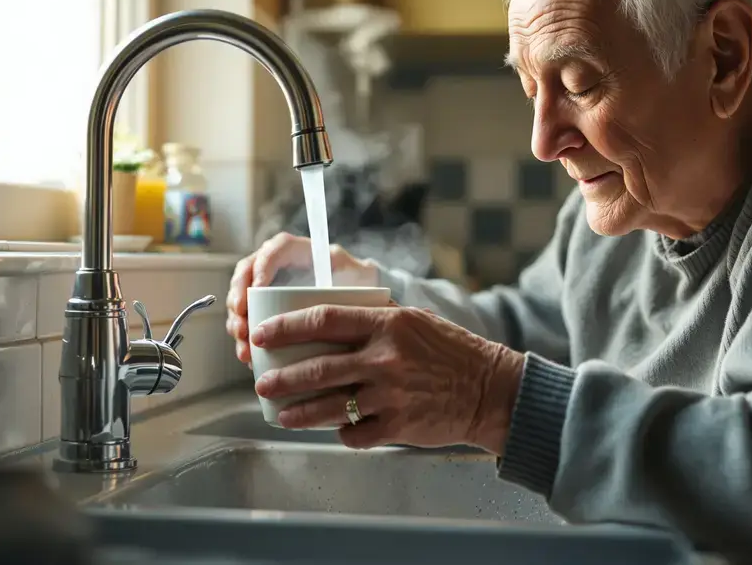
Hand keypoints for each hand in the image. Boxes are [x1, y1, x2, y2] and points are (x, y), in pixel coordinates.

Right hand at [225, 232, 376, 363]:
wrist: (362, 308)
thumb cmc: (362, 290)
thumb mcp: (363, 278)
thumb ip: (359, 274)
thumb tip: (355, 277)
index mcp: (304, 253)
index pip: (277, 248)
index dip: (263, 265)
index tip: (258, 288)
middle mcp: (281, 267)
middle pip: (248, 271)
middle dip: (239, 295)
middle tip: (241, 319)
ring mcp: (270, 289)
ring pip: (242, 298)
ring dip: (237, 320)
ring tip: (244, 344)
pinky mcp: (266, 312)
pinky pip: (247, 322)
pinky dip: (244, 339)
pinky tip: (248, 356)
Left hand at [250, 305, 524, 453]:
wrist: (489, 390)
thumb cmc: (451, 352)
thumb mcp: (414, 321)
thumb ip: (375, 320)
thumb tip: (332, 317)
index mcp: (387, 325)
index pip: (324, 320)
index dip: (287, 327)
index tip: (262, 334)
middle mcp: (385, 359)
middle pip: (318, 368)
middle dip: (282, 377)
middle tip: (262, 382)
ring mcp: (390, 395)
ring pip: (328, 406)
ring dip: (298, 412)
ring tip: (280, 413)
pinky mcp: (398, 426)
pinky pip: (354, 433)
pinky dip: (340, 433)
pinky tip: (333, 430)